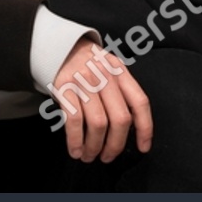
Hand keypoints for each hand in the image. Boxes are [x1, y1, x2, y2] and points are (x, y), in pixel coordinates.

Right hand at [47, 34, 151, 163]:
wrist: (56, 45)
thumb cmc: (85, 64)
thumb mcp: (108, 69)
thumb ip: (120, 91)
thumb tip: (129, 128)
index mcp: (120, 71)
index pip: (140, 102)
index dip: (145, 129)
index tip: (142, 147)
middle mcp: (105, 75)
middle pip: (120, 119)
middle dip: (115, 145)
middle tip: (107, 157)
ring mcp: (84, 81)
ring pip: (98, 123)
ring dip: (94, 146)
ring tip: (89, 156)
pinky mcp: (64, 87)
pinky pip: (74, 120)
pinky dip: (76, 140)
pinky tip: (75, 150)